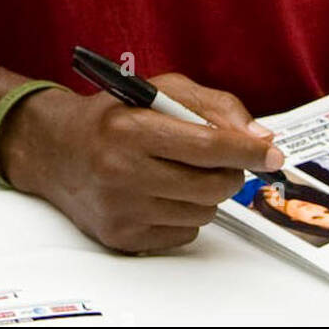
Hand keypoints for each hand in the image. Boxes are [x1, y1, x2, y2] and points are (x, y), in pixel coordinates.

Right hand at [1, 73, 284, 252]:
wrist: (56, 150)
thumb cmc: (114, 114)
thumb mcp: (163, 89)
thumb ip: (215, 107)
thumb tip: (260, 139)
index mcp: (132, 128)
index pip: (207, 146)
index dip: (246, 151)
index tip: (272, 154)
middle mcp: (122, 172)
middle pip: (211, 185)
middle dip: (230, 171)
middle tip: (224, 158)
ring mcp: (121, 210)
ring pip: (203, 213)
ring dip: (207, 193)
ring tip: (182, 171)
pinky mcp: (122, 238)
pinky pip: (183, 234)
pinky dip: (186, 214)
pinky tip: (164, 191)